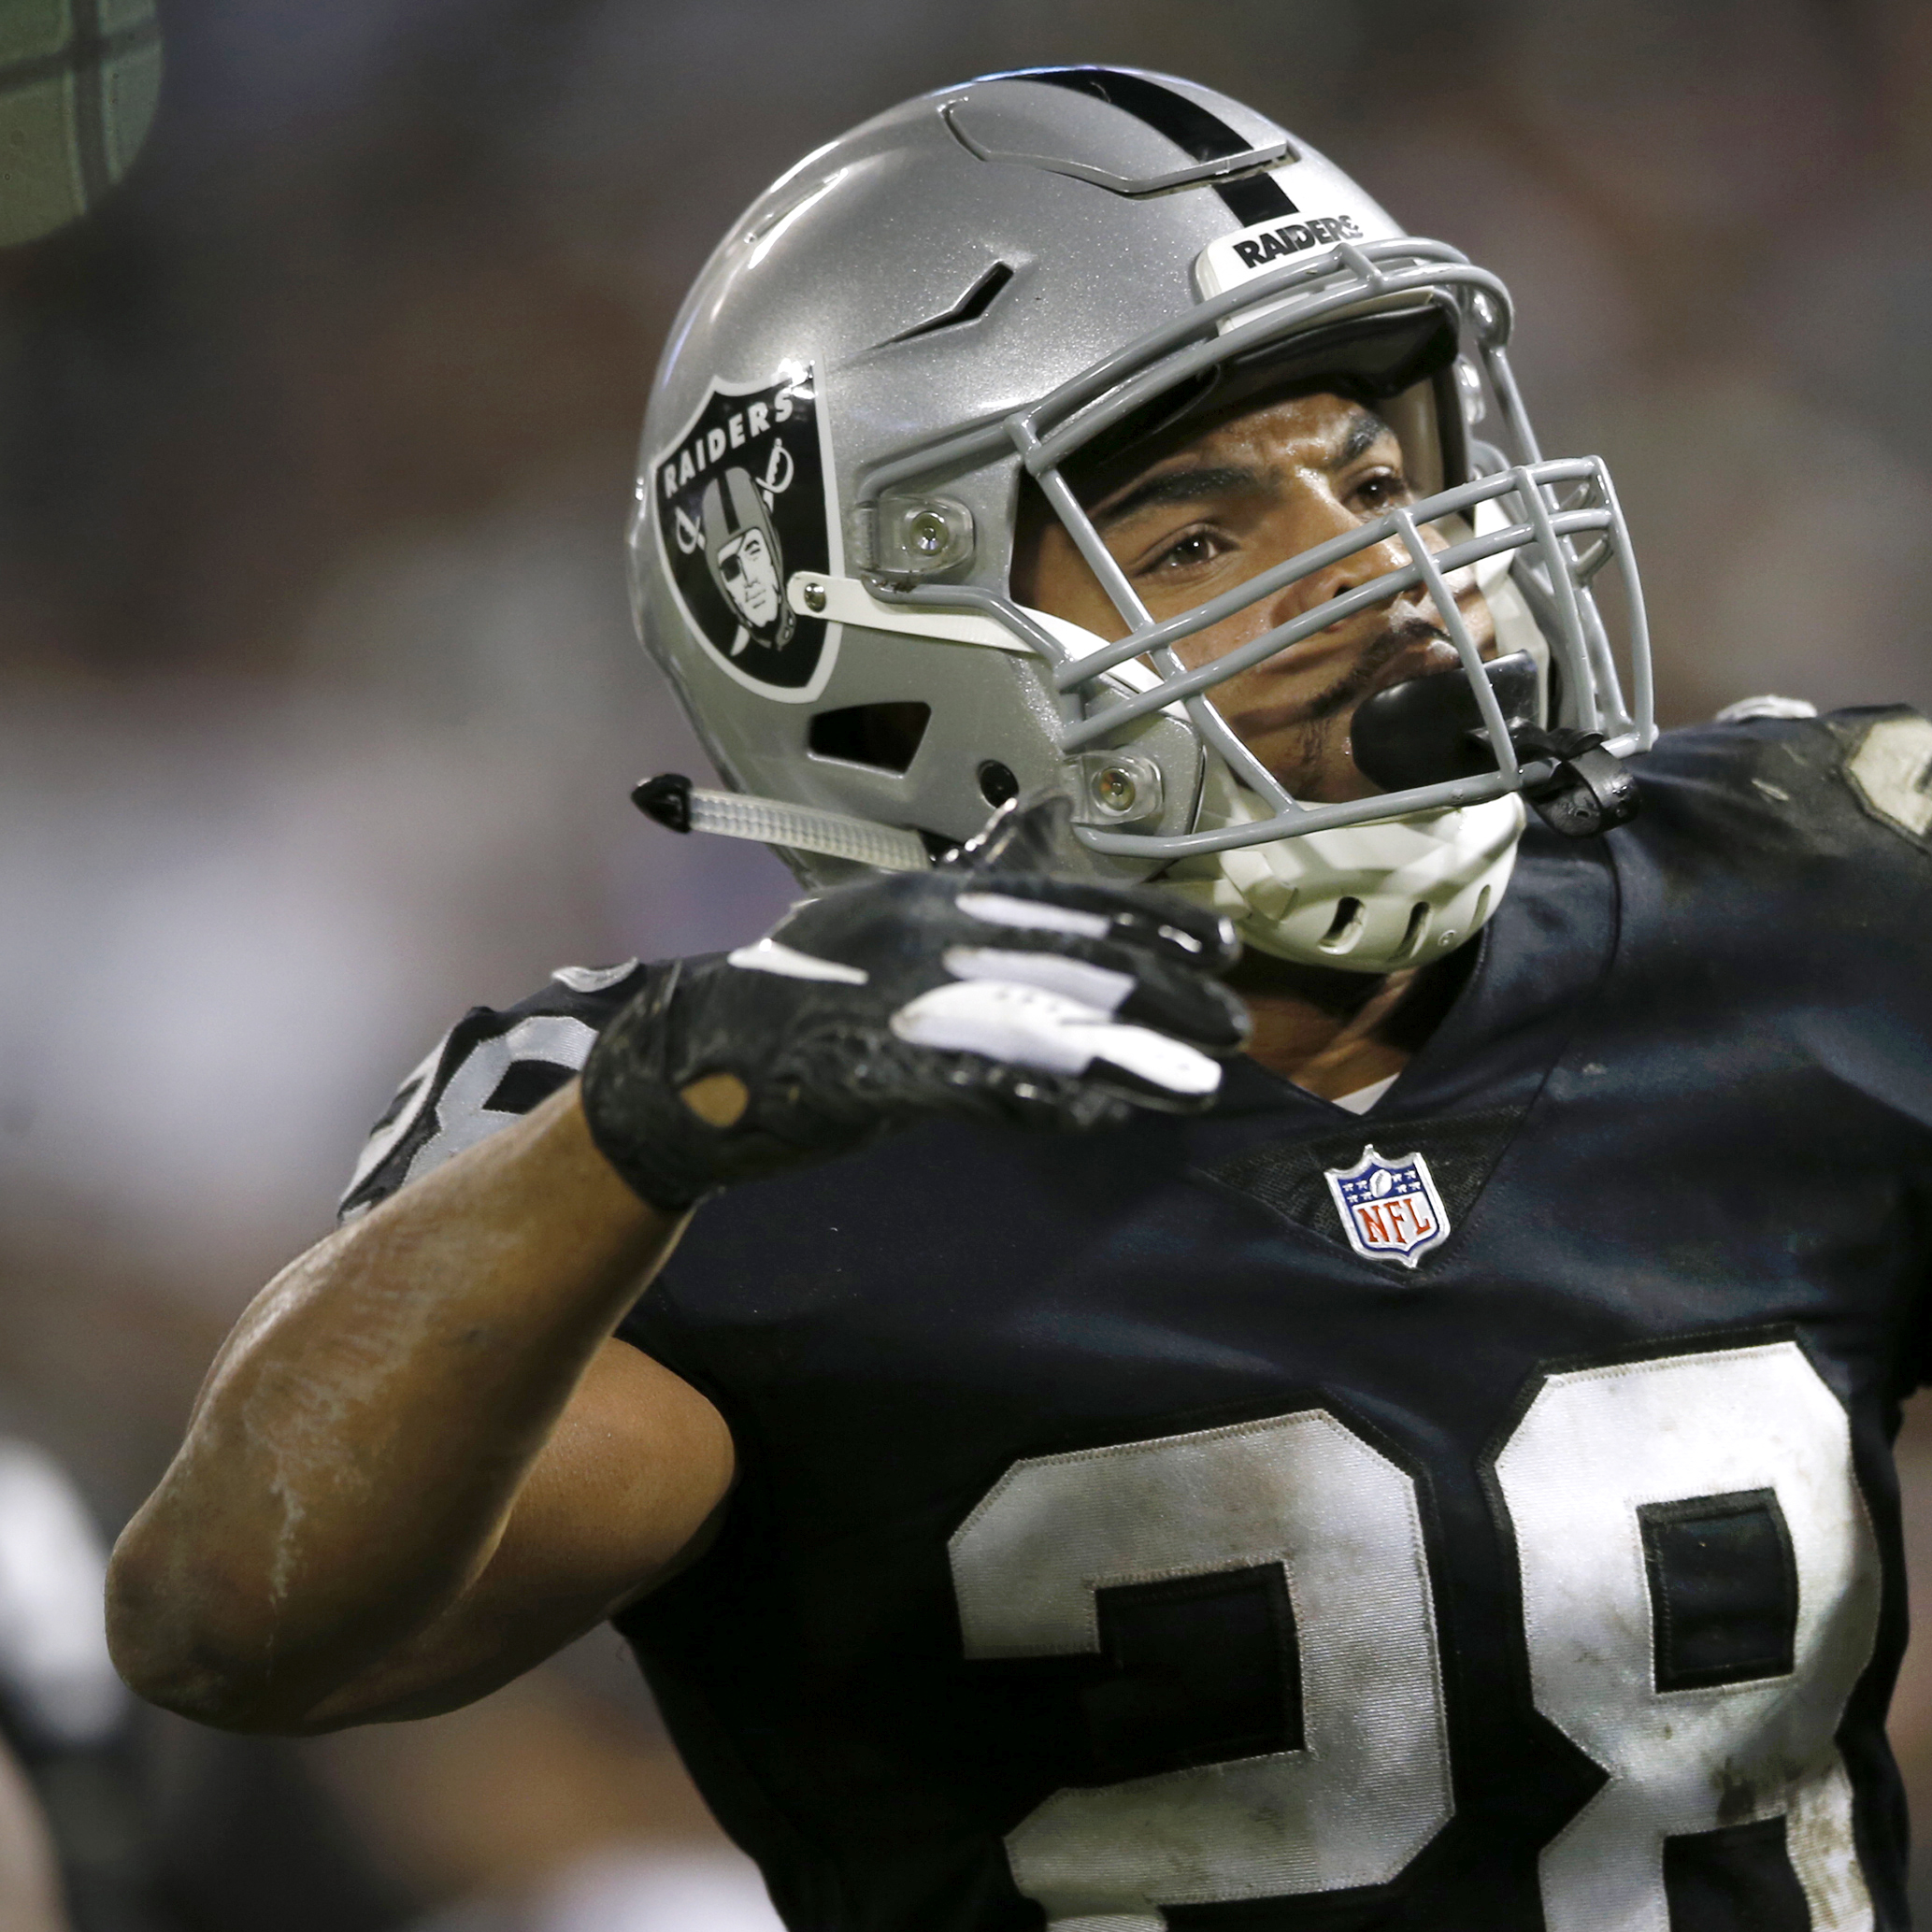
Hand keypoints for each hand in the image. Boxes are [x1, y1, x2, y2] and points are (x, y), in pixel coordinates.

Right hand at [578, 802, 1246, 1209]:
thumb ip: (981, 874)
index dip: (1150, 925)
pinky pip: (980, 1086)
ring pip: (1044, 1024)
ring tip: (1197, 1085)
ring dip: (1129, 1059)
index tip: (1222, 946)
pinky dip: (1047, 1102)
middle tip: (1234, 1026)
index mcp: (936, 894)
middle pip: (1071, 960)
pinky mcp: (877, 1070)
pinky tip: (1103, 1118)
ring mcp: (901, 1001)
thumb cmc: (805, 991)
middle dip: (1164, 996)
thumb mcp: (896, 914)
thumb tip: (1046, 813)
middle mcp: (926, 932)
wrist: (697, 1057)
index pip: (1066, 901)